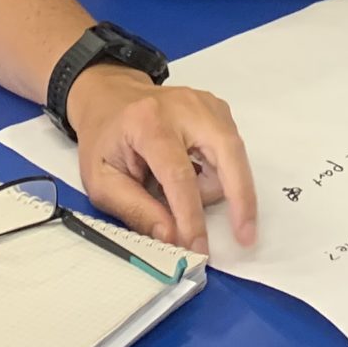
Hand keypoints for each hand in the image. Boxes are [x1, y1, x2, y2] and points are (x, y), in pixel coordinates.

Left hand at [64, 65, 256, 254]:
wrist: (110, 98)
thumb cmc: (104, 139)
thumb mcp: (102, 182)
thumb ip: (136, 210)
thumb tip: (172, 238)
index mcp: (148, 123)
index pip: (178, 175)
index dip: (191, 216)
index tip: (198, 249)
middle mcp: (185, 107)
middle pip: (227, 152)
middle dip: (240, 197)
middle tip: (245, 235)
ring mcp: (206, 105)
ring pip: (233, 156)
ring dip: (218, 186)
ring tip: (183, 190)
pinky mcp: (218, 110)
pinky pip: (233, 151)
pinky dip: (221, 172)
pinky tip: (194, 172)